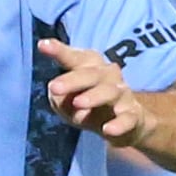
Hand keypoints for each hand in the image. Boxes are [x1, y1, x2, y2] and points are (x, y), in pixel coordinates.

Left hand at [36, 38, 154, 143]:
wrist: (126, 126)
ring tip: (78, 104)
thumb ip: (58, 97)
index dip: (60, 51)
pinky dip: (119, 124)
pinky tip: (108, 130)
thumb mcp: (68, 102)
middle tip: (55, 88)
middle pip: (92, 74)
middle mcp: (108, 76)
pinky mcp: (132, 115)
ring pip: (110, 92)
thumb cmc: (91, 106)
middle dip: (73, 80)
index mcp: (90, 67)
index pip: (75, 58)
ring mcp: (122, 95)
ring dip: (94, 96)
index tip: (43, 45)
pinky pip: (128, 118)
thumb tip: (56, 95)